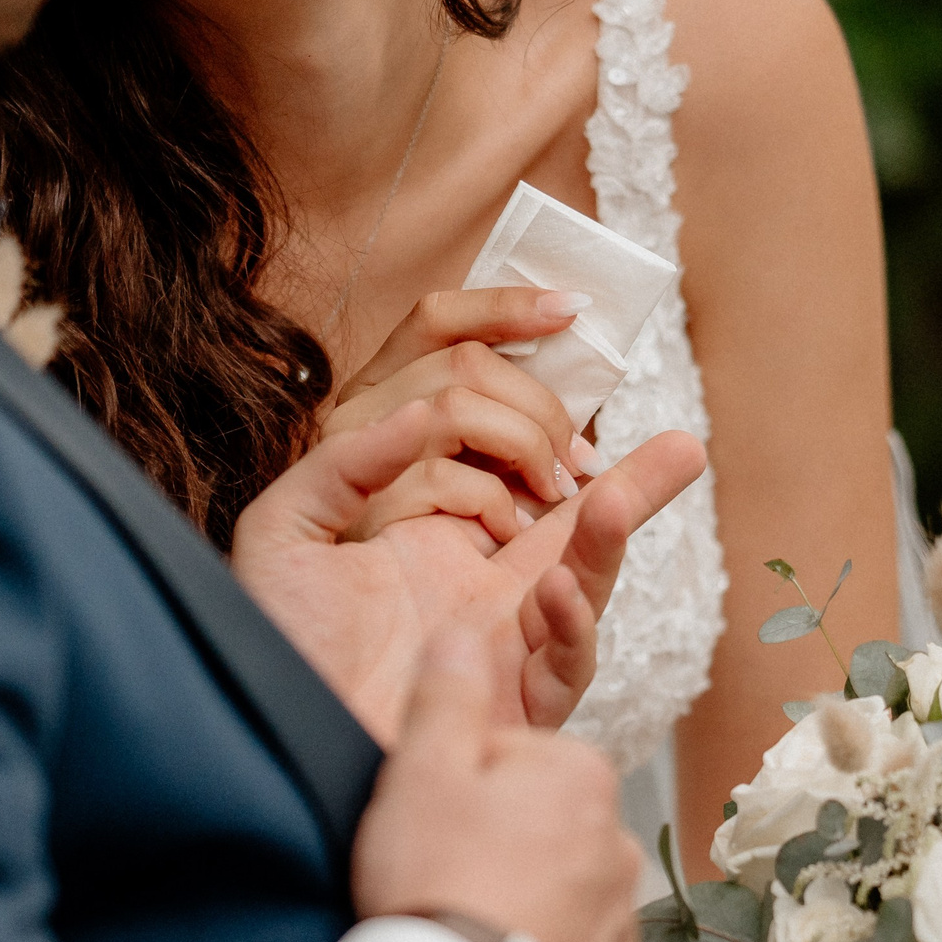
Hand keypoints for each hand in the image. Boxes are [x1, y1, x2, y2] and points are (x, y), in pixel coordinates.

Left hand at [232, 402, 704, 738]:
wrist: (268, 743)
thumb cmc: (274, 651)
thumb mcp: (285, 535)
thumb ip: (344, 463)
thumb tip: (423, 411)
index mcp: (436, 545)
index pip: (508, 476)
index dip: (525, 434)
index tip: (541, 421)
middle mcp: (481, 593)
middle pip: (574, 528)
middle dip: (631, 487)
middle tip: (685, 446)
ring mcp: (501, 649)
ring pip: (583, 586)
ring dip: (614, 538)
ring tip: (639, 489)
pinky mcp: (505, 707)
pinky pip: (559, 666)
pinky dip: (568, 626)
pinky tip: (560, 586)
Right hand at [326, 289, 603, 541]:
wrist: (406, 636)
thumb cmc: (451, 548)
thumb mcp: (488, 467)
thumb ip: (523, 418)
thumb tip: (589, 355)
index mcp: (387, 385)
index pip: (440, 317)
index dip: (505, 306)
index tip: (571, 309)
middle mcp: (360, 408)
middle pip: (464, 361)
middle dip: (540, 405)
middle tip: (577, 459)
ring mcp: (352, 454)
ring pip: (456, 407)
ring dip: (526, 445)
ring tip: (550, 491)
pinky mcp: (361, 506)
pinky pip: (440, 476)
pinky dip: (492, 499)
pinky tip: (508, 526)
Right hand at [351, 637, 639, 941]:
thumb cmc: (436, 881)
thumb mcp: (424, 768)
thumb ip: (448, 692)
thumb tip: (464, 630)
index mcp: (581, 776)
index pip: (510, 756)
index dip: (456, 783)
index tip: (429, 822)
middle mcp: (619, 843)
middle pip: (536, 821)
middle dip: (491, 839)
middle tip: (438, 876)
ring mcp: (621, 923)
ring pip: (555, 889)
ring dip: (515, 900)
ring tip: (459, 929)